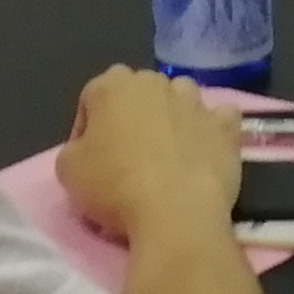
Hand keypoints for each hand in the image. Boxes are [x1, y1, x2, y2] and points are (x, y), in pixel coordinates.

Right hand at [59, 66, 240, 249]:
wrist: (176, 212)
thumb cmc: (115, 187)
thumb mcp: (67, 171)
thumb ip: (73, 149)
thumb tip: (86, 149)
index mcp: (112, 85)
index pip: (91, 98)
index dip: (86, 129)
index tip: (88, 159)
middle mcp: (155, 82)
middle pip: (138, 94)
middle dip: (131, 117)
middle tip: (125, 156)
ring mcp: (195, 102)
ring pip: (180, 97)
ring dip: (172, 116)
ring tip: (166, 152)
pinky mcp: (226, 126)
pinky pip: (220, 117)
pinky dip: (212, 128)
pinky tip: (204, 148)